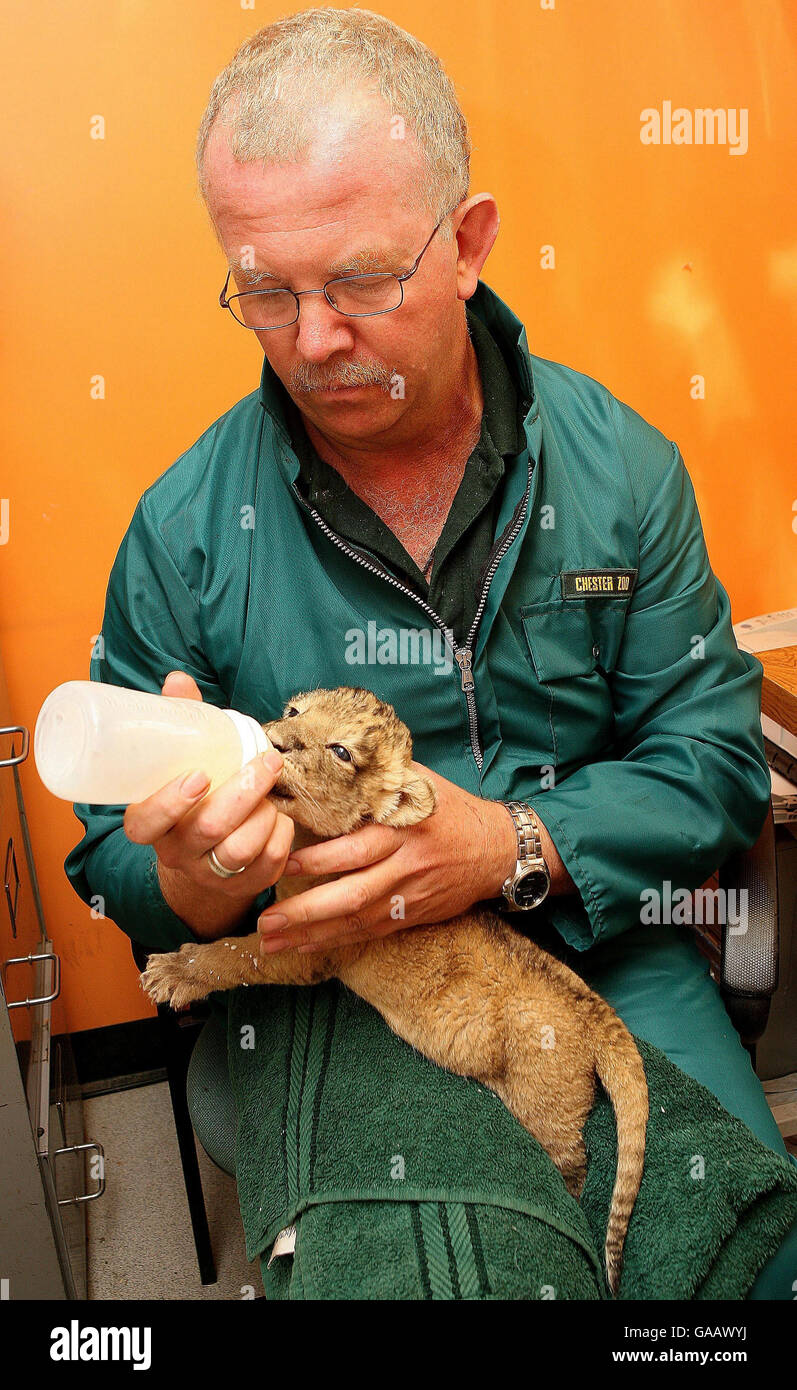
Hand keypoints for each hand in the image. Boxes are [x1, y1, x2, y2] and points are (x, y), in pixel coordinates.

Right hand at [123, 670, 294, 902]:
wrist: (203, 858)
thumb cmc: (193, 796)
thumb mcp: (179, 762)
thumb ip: (181, 722)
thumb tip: (178, 679)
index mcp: (150, 824)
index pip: (145, 823)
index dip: (170, 803)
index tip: (199, 776)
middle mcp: (176, 853)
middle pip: (208, 830)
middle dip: (243, 793)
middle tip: (266, 763)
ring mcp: (209, 874)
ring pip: (240, 850)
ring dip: (264, 813)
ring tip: (271, 788)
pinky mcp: (243, 886)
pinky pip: (269, 864)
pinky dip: (282, 835)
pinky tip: (280, 816)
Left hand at [256, 761, 519, 953]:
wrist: (496, 848)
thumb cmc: (450, 809)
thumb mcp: (418, 782)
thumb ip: (377, 777)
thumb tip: (328, 756)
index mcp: (403, 829)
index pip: (356, 848)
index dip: (319, 859)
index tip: (283, 861)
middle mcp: (405, 866)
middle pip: (352, 894)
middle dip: (306, 909)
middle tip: (267, 919)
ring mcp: (409, 896)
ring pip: (357, 920)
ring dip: (313, 933)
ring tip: (273, 941)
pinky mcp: (411, 915)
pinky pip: (370, 932)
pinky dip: (336, 941)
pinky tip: (306, 946)